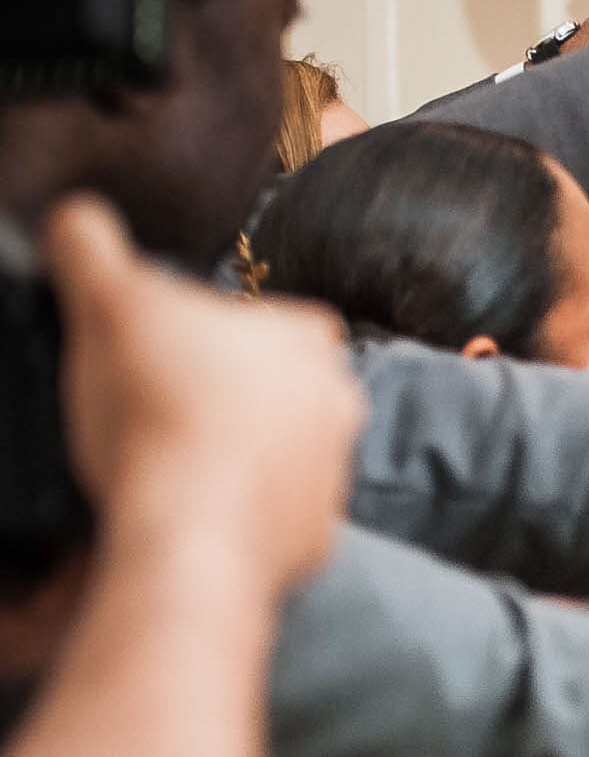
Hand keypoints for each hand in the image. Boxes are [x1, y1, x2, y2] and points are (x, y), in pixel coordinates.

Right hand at [42, 195, 361, 591]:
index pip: (267, 319)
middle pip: (276, 387)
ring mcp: (333, 474)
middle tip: (161, 408)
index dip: (211, 332)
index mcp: (308, 339)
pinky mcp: (315, 536)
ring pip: (279, 452)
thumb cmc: (158, 405)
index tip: (166, 351)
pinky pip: (272, 516)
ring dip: (233, 454)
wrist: (191, 528)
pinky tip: (189, 508)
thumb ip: (92, 247)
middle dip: (225, 395)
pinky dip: (235, 512)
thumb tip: (79, 220)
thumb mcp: (106, 302)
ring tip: (169, 461)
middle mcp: (341, 403)